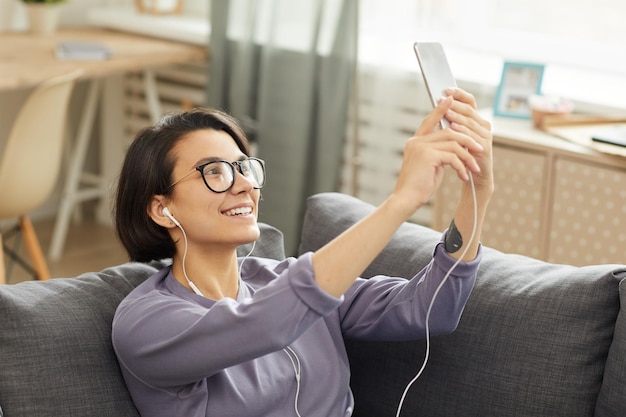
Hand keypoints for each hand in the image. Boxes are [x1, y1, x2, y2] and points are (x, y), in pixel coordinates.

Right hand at [389, 90, 487, 217]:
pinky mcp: (427, 156)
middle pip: (448, 131)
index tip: (452, 99)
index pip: (429, 120)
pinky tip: (463, 176)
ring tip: (474, 168)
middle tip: (479, 149)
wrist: (406, 199)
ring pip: (453, 143)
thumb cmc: (418, 186)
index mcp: (415, 142)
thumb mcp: (430, 166)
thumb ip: (438, 153)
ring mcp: (421, 147)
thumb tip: (454, 147)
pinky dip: (461, 166)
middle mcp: (416, 141)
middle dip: (467, 140)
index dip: (441, 109)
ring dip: (467, 156)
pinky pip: (452, 156)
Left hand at [443, 88, 493, 193]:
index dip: (459, 94)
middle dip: (455, 103)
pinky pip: (472, 136)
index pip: (470, 102)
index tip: (447, 89)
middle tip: (442, 99)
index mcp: (476, 121)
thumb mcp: (455, 137)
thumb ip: (450, 122)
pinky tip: (452, 127)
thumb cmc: (462, 156)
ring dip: (457, 116)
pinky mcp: (484, 147)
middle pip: (469, 109)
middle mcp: (484, 126)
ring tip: (446, 111)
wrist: (473, 178)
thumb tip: (438, 106)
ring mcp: (485, 136)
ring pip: (470, 121)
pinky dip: (461, 131)